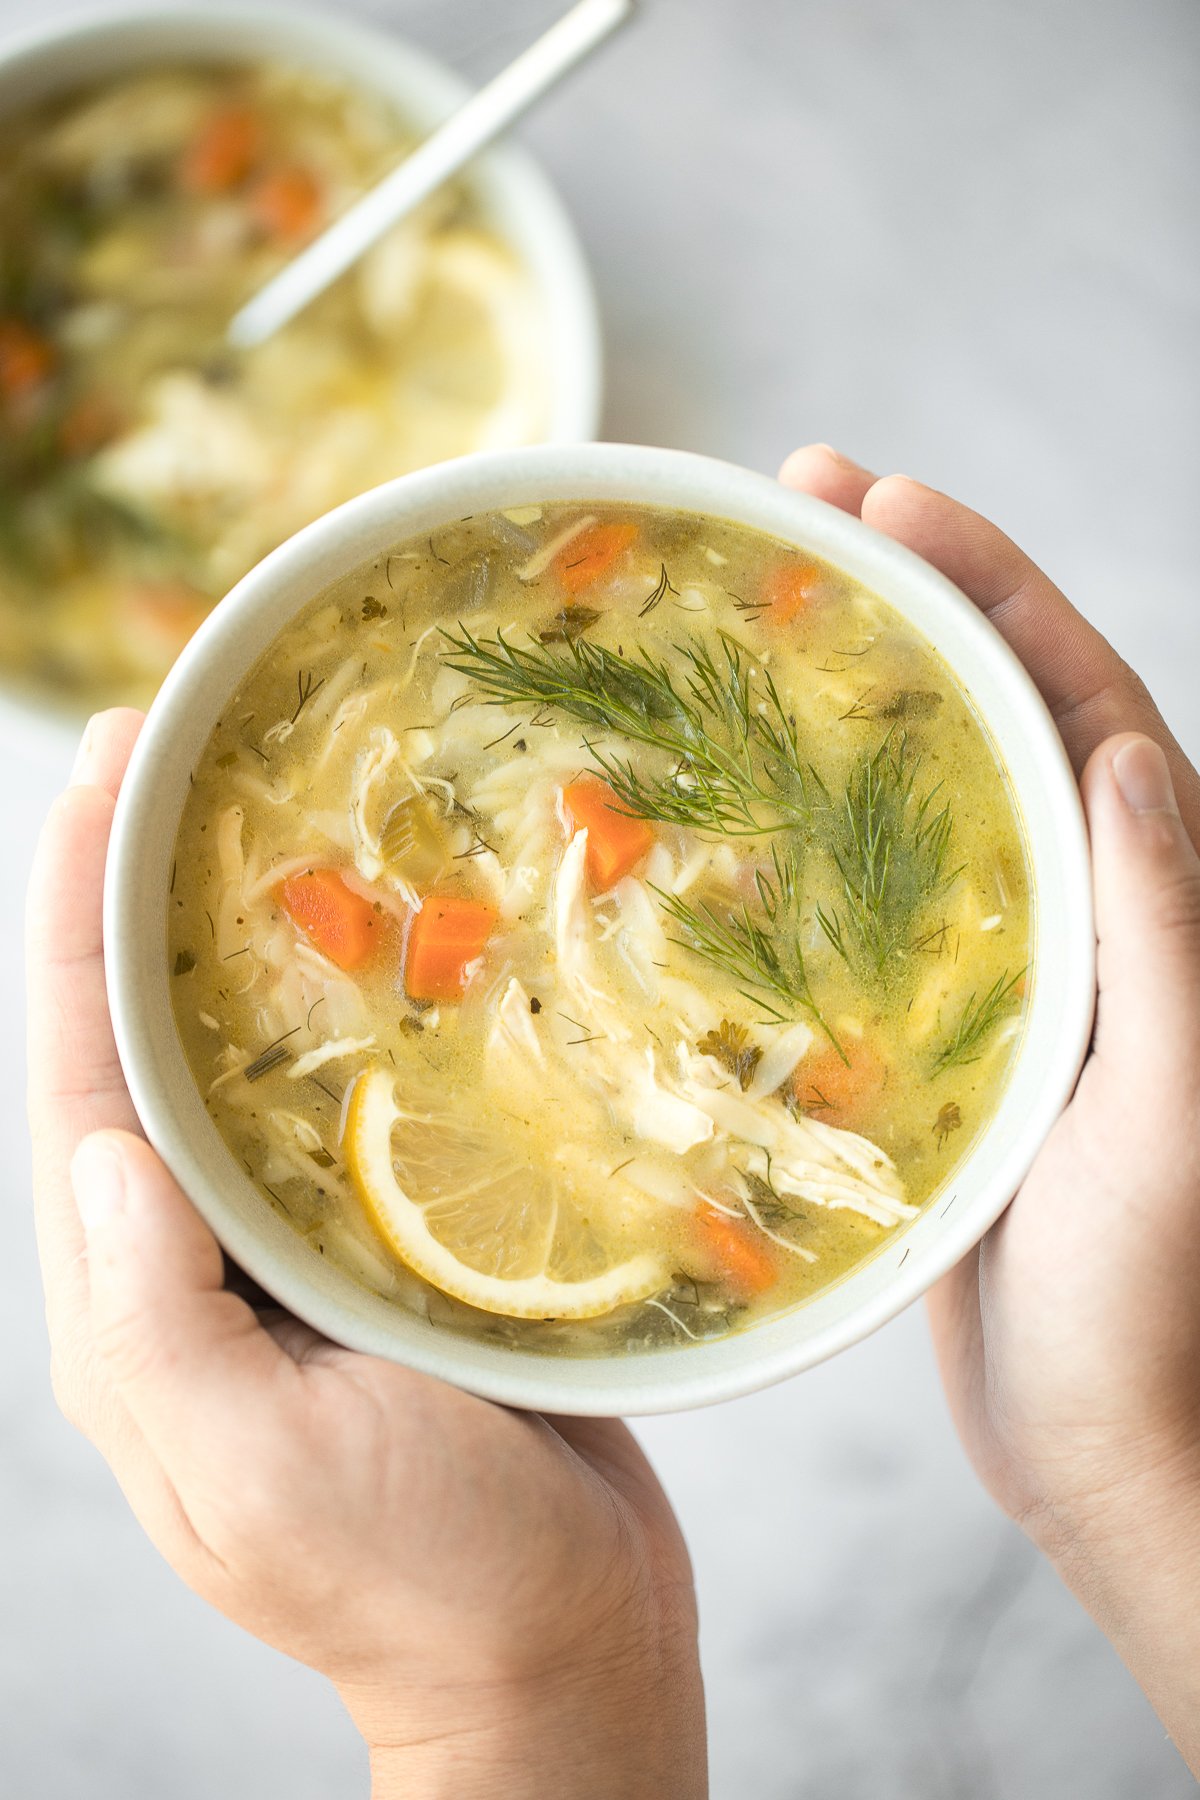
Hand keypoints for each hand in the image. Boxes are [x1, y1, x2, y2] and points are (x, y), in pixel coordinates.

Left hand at [26, 710, 705, 1799]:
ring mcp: (298, 1247)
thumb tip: (101, 1142)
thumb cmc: (415, 1581)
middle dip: (145, 890)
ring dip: (252, 927)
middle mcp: (199, 1255)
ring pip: (253, 1054)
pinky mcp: (394, 1245)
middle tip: (183, 743)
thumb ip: (156, 1318)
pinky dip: (367, 1006)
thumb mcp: (257, 1471)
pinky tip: (416, 933)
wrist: (557, 1652)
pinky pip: (359, 1101)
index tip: (104, 769)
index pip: (79, 1071)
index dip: (75, 914)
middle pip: (148, 1038)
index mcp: (138, 1298)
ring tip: (283, 801)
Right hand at [781, 445, 1199, 1770]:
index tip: (888, 502)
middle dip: (910, 601)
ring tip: (749, 619)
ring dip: (851, 704)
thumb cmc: (1156, 1306)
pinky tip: (731, 813)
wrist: (1107, 1450)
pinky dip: (812, 839)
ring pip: (928, 799)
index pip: (1079, 703)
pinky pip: (875, 907)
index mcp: (1154, 914)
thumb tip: (1118, 754)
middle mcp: (1086, 920)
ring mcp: (1006, 977)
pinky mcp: (938, 1043)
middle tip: (798, 506)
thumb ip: (1160, 935)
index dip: (992, 588)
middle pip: (996, 719)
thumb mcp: (1168, 1114)